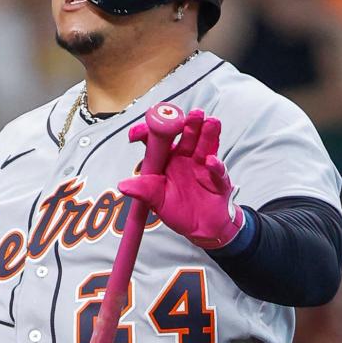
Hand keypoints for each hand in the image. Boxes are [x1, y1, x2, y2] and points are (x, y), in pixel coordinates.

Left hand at [118, 109, 242, 249]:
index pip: (158, 140)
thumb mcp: (156, 201)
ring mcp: (202, 166)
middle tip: (192, 114)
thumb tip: (123, 185)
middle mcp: (185, 158)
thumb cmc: (179, 211)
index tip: (136, 134)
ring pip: (205, 146)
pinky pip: (217, 170)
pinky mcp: (218, 179)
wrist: (202, 228)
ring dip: (208, 134)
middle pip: (187, 136)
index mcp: (168, 160)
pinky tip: (211, 161)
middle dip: (189, 125)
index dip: (148, 132)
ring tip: (210, 122)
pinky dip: (215, 165)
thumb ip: (143, 191)